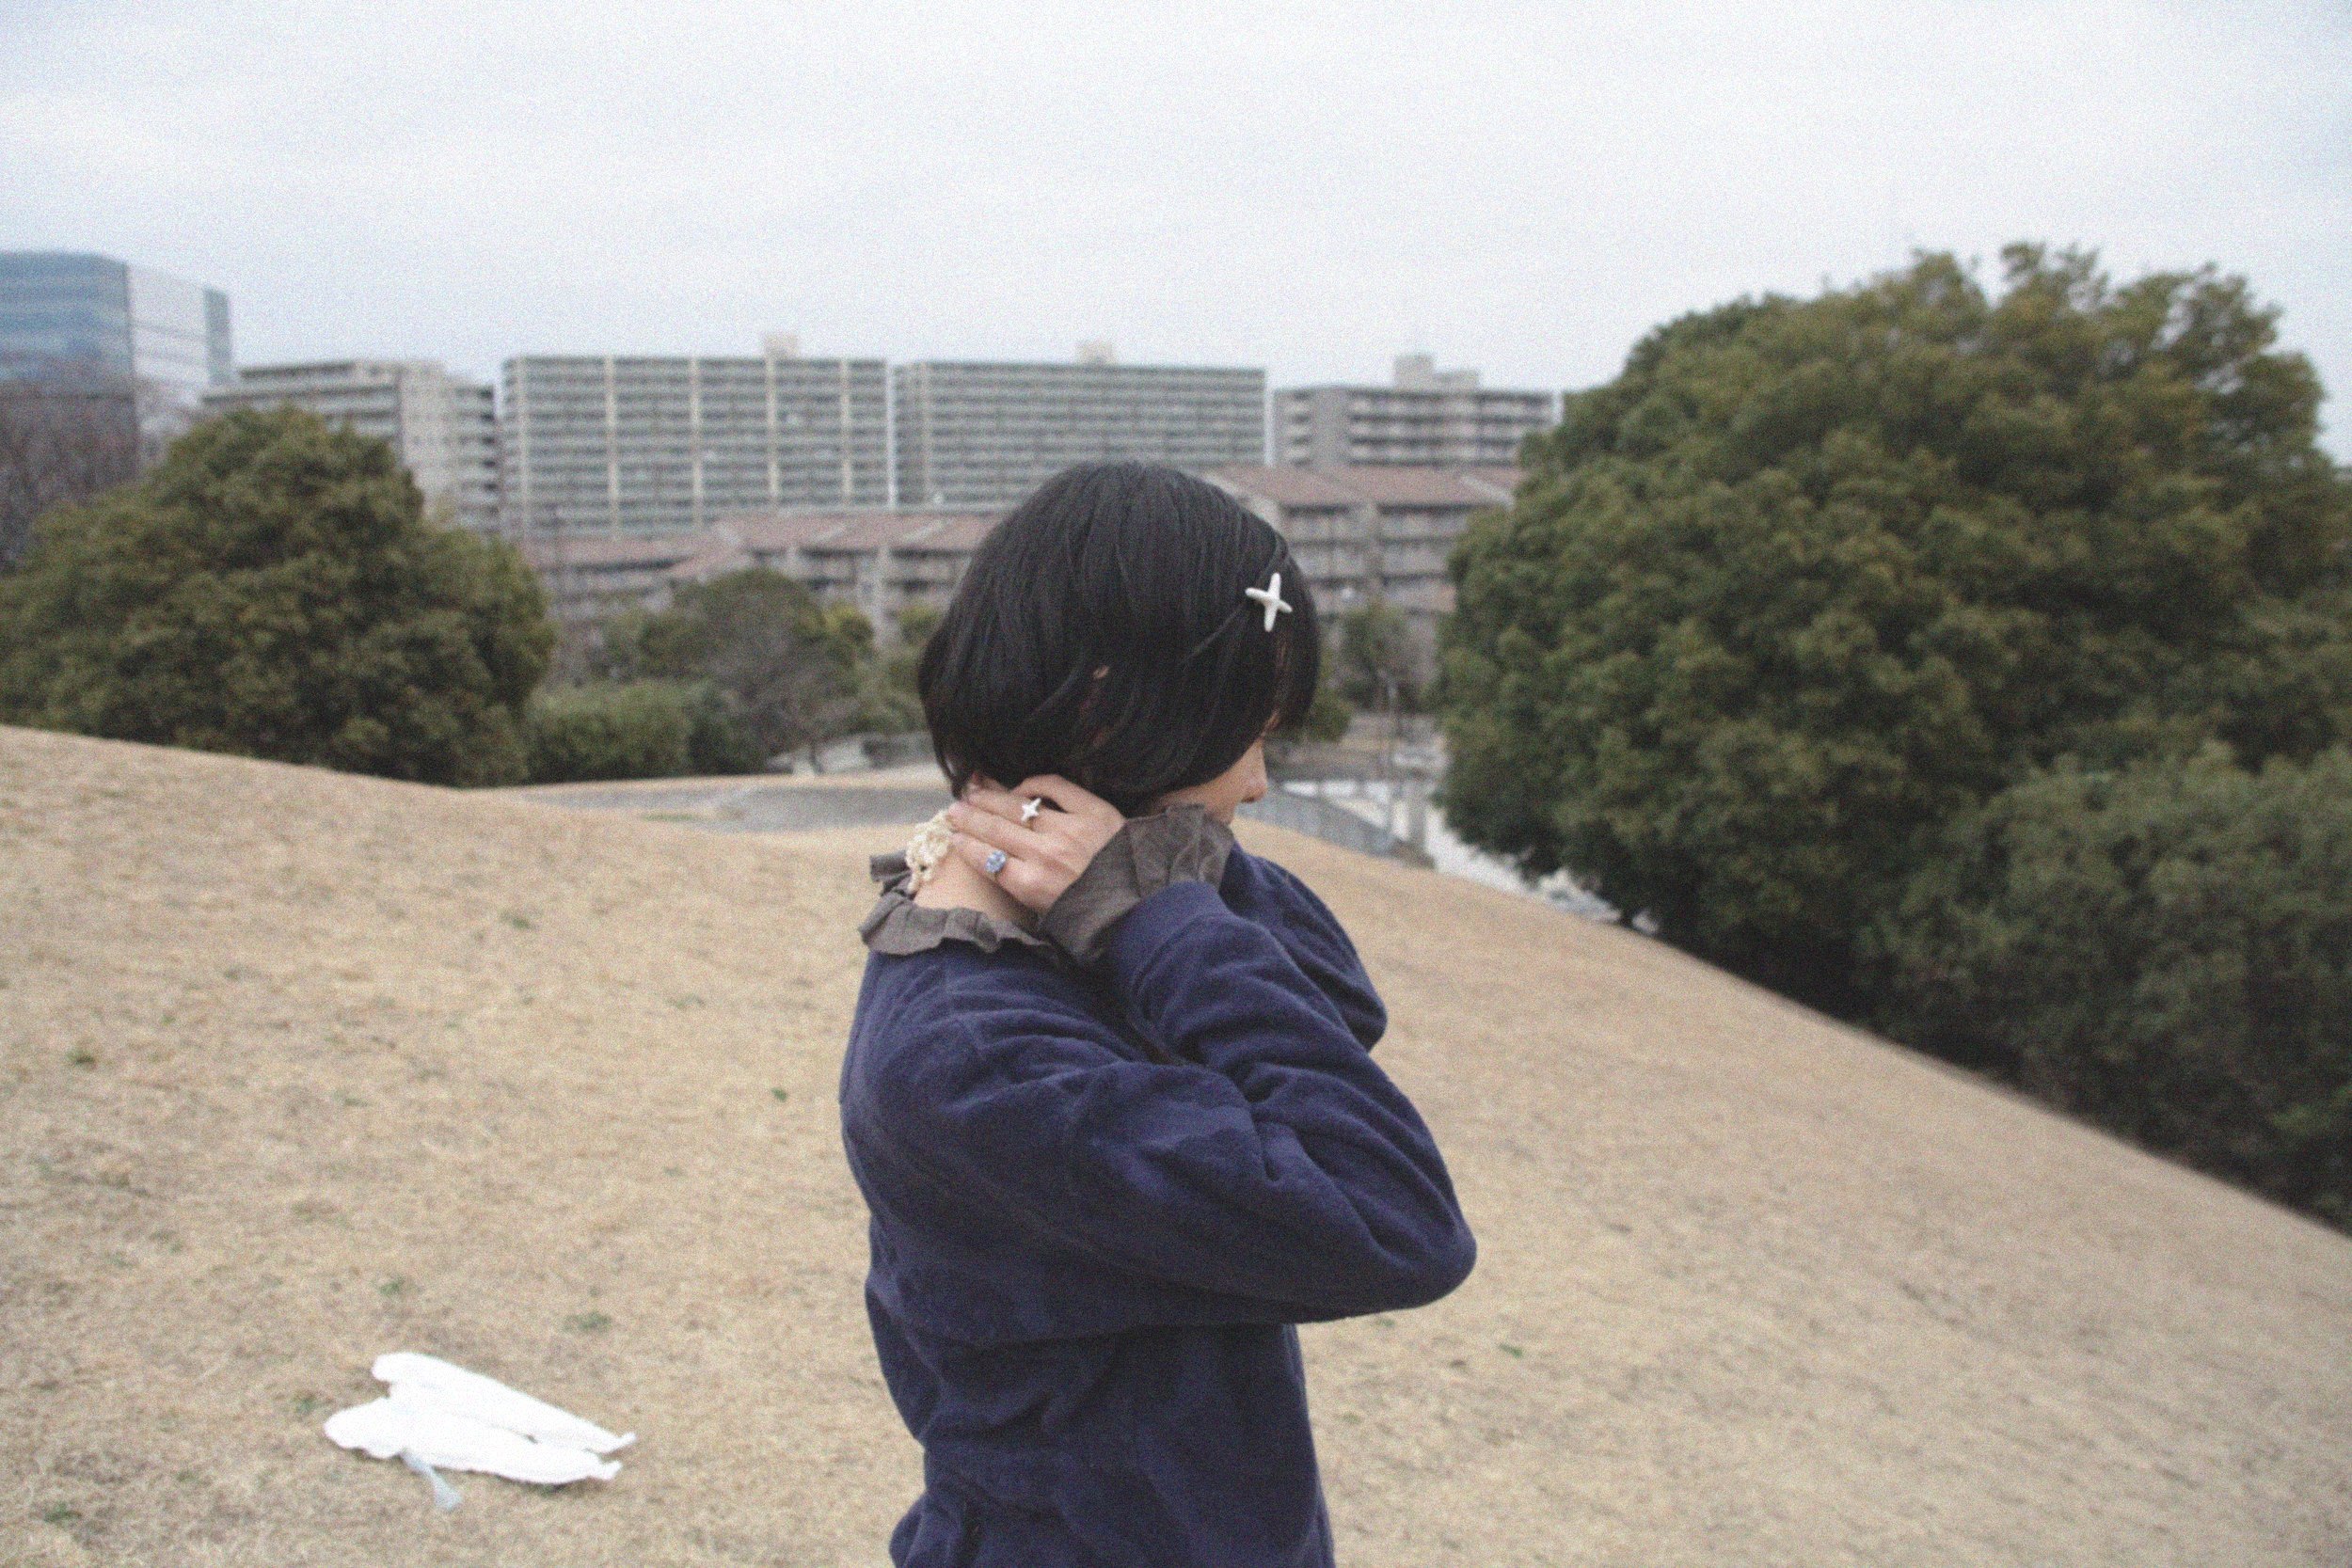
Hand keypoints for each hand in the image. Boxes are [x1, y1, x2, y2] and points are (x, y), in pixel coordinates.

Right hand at [946, 774, 1124, 915]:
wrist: (1148, 911)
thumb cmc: (1098, 921)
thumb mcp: (1052, 918)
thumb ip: (1025, 892)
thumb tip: (1001, 869)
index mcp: (1032, 886)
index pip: (986, 859)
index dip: (965, 846)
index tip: (953, 837)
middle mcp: (1044, 855)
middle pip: (995, 830)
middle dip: (970, 819)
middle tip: (954, 810)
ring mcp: (1069, 830)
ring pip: (1018, 807)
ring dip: (991, 798)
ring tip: (974, 791)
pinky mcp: (1094, 812)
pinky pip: (1055, 788)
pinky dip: (1035, 785)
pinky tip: (1021, 787)